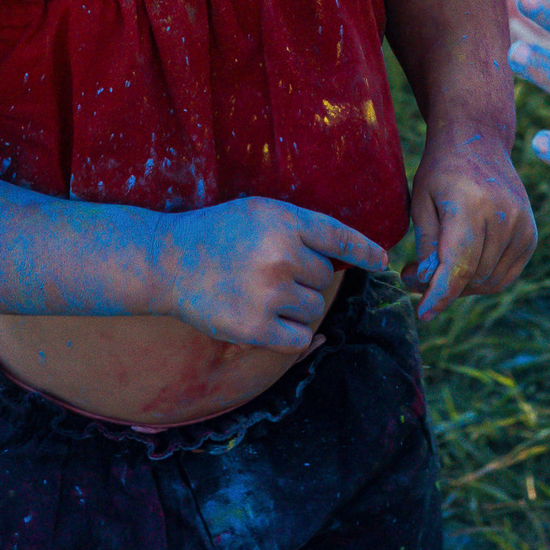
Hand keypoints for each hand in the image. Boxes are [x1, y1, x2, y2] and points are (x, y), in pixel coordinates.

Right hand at [160, 197, 387, 350]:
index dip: (365, 251)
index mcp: (285, 222)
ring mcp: (270, 293)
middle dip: (305, 278)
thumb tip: (346, 255)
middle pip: (326, 278)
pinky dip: (292, 334)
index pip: (340, 238)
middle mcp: (282, 256)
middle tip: (268, 272)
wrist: (168, 262)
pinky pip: (299, 337)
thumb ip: (301, 228)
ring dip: (296, 306)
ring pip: (314, 308)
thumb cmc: (218, 234)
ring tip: (260, 293)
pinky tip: (269, 322)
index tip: (381, 261)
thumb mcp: (261, 213)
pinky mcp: (257, 328)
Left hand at [404, 131, 536, 319]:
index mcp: (472, 205)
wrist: (479, 140)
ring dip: (462, 285)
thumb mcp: (421, 202)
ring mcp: (522, 226)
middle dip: (442, 286)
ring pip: (489, 282)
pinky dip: (482, 279)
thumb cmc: (442, 170)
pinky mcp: (530, 235)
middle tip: (413, 275)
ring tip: (437, 267)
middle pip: (472, 277)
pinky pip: (505, 276)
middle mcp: (504, 216)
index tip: (424, 314)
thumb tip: (430, 284)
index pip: (459, 264)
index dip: (440, 294)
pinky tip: (463, 263)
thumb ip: (427, 245)